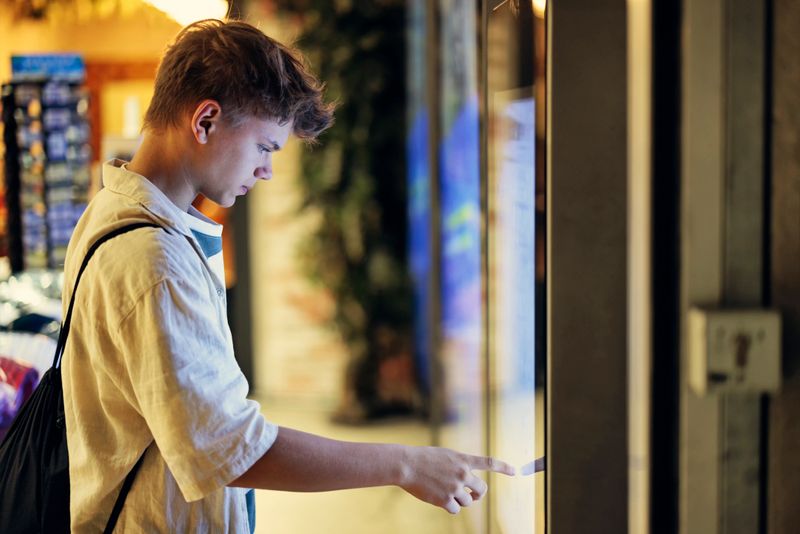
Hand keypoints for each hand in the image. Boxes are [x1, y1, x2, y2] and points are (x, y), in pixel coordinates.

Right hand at [397, 446, 514, 513]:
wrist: (407, 465)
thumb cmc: (423, 458)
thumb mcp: (445, 456)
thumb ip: (458, 466)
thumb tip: (465, 484)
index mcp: (463, 460)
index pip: (489, 462)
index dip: (503, 467)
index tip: (514, 471)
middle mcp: (462, 473)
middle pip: (481, 490)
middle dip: (477, 494)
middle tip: (471, 495)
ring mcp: (455, 487)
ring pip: (467, 502)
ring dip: (460, 500)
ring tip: (445, 492)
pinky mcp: (445, 500)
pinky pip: (455, 509)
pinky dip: (449, 507)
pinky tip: (439, 498)